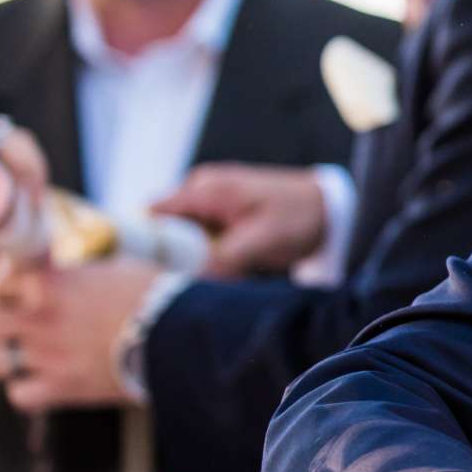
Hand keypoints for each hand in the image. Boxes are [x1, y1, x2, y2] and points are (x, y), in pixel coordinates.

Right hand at [0, 118, 48, 265]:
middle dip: (35, 175)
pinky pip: (6, 143)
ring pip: (17, 146)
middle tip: (37, 205)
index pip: (10, 153)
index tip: (34, 202)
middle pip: (18, 150)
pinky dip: (24, 161)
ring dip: (34, 170)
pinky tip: (32, 180)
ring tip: (36, 200)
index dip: (29, 173)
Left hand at [0, 257, 159, 408]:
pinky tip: (42, 380)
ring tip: (18, 355)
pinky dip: (26, 389)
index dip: (2, 284)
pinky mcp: (62, 388)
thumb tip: (57, 272)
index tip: (14, 289)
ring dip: (1, 356)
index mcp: (49, 283)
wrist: (178, 335)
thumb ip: (73, 273)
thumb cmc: (151, 294)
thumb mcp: (109, 268)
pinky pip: (19, 395)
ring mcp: (46, 356)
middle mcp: (38, 320)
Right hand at [151, 164, 324, 275]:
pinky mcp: (219, 213)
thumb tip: (187, 282)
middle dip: (168, 255)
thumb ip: (223, 259)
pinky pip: (198, 235)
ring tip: (208, 274)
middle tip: (182, 281)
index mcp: (206, 190)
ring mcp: (209, 200)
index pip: (153, 214)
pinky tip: (221, 267)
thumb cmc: (298, 217)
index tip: (142, 272)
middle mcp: (201, 190)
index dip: (142, 243)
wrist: (329, 208)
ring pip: (180, 235)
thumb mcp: (261, 241)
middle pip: (162, 227)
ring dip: (189, 256)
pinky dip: (204, 252)